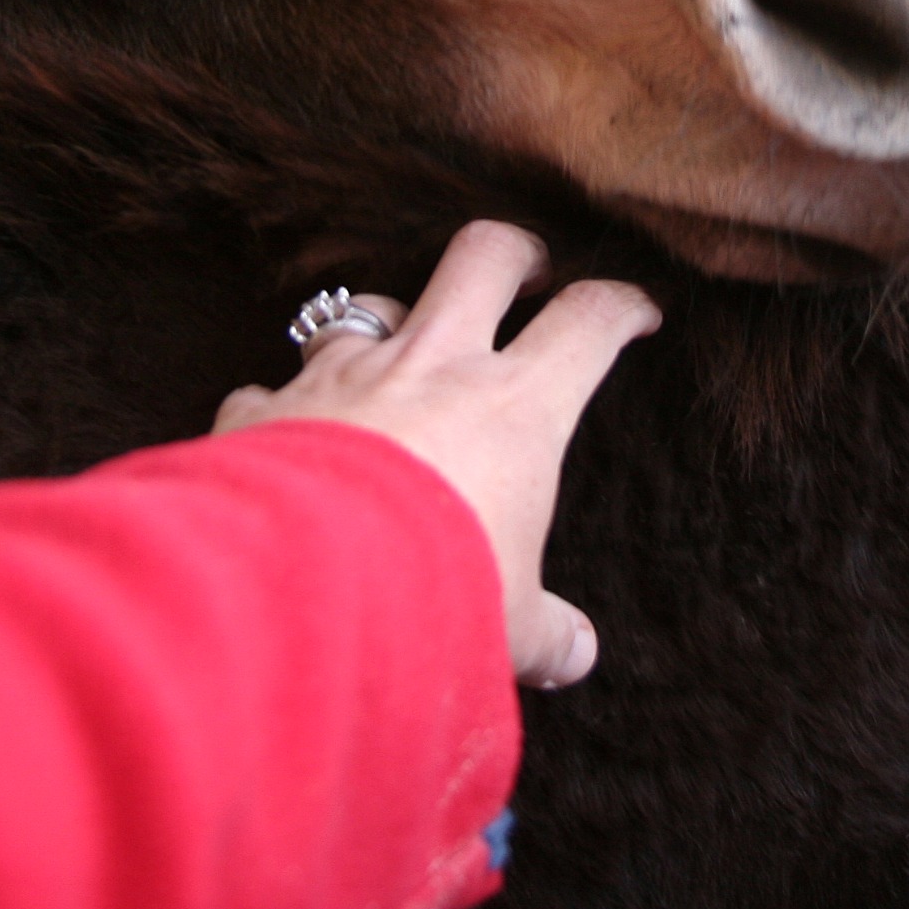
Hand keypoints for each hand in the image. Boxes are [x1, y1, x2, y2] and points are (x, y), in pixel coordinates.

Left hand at [214, 221, 658, 687]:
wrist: (298, 588)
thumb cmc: (430, 598)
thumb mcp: (508, 625)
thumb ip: (545, 633)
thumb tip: (575, 655)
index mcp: (514, 406)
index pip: (589, 323)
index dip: (623, 305)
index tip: (640, 311)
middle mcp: (430, 366)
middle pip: (484, 255)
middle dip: (515, 253)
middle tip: (529, 272)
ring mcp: (343, 375)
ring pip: (369, 305)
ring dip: (386, 323)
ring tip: (395, 353)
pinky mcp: (268, 406)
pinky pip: (272, 386)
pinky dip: (282, 406)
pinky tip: (282, 433)